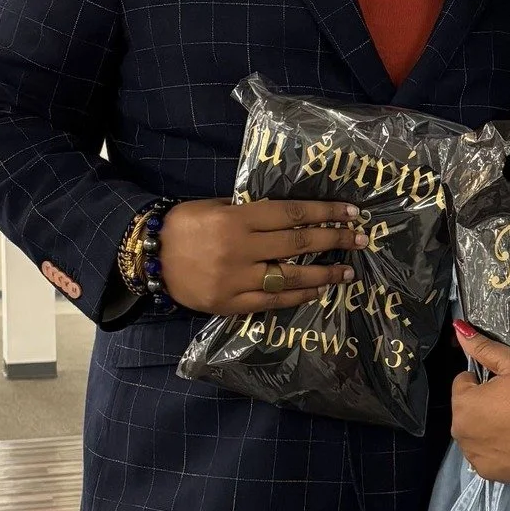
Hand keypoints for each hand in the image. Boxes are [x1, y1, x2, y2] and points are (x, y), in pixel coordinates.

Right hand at [158, 198, 369, 314]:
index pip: (293, 214)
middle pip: (299, 244)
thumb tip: (292, 215)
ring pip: (290, 277)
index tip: (352, 212)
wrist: (148, 256)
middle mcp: (241, 249)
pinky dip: (297, 297)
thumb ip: (250, 211)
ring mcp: (236, 280)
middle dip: (335, 240)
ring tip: (347, 272)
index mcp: (238, 219)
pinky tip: (316, 292)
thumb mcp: (216, 206)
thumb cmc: (184, 224)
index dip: (326, 213)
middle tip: (360, 239)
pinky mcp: (230, 304)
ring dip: (324, 275)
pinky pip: (272, 302)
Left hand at [450, 323, 509, 482]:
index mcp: (463, 403)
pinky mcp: (487, 472)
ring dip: (486, 428)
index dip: (483, 381)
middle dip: (482, 405)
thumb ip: (484, 347)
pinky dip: (494, 449)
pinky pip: (484, 455)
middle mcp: (460, 432)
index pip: (463, 383)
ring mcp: (473, 455)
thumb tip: (458, 328)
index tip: (505, 386)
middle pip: (466, 410)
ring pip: (474, 434)